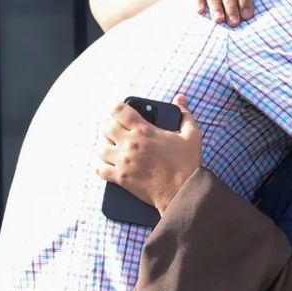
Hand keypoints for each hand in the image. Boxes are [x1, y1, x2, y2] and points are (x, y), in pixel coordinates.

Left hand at [96, 95, 202, 213]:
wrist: (182, 191)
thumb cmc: (187, 164)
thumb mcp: (191, 135)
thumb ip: (184, 114)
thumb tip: (181, 99)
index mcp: (144, 130)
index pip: (119, 110)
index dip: (117, 108)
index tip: (119, 111)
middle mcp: (130, 144)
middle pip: (106, 127)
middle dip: (109, 125)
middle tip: (115, 129)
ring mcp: (123, 161)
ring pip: (100, 148)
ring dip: (104, 146)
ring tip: (112, 147)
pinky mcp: (121, 178)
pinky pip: (100, 169)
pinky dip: (101, 166)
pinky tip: (108, 164)